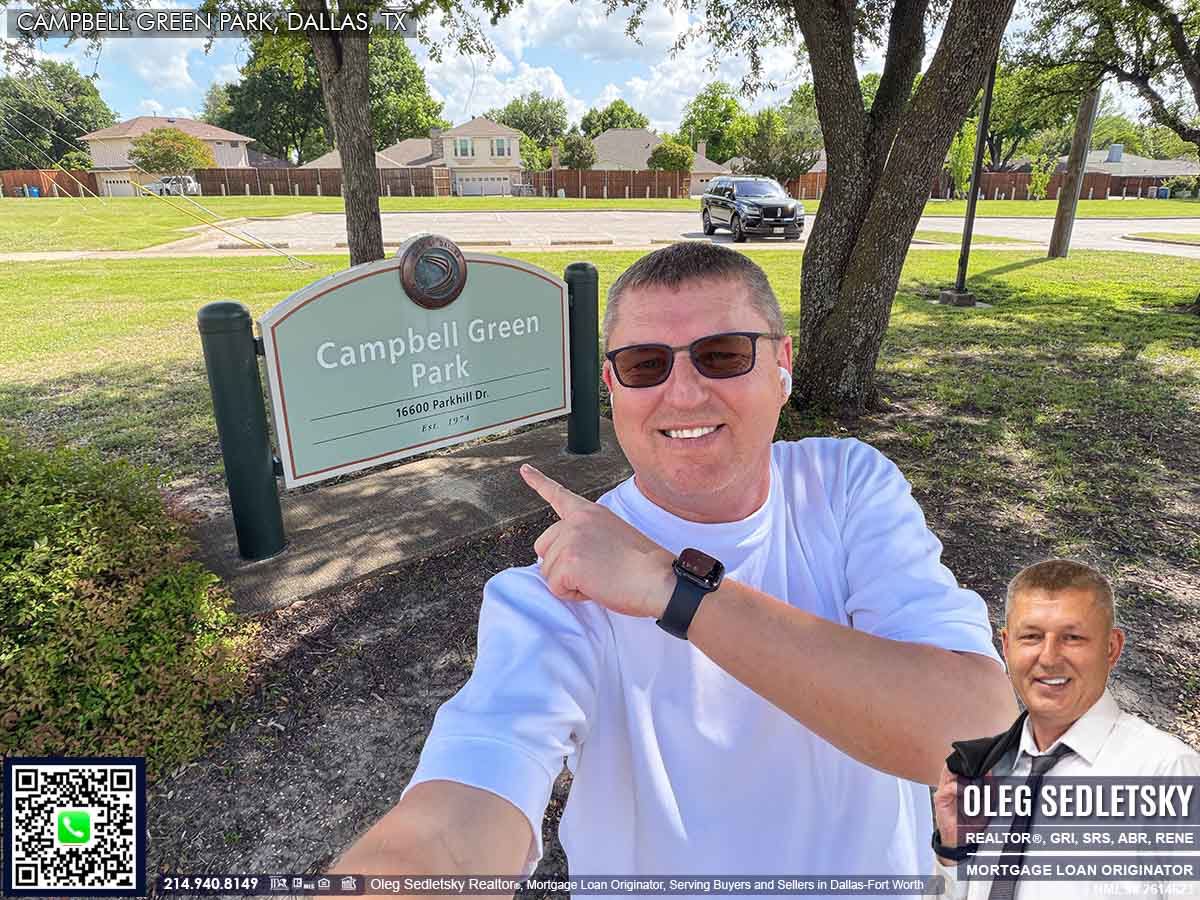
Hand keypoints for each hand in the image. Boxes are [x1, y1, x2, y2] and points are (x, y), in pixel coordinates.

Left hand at [519, 464, 675, 617]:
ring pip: (549, 571)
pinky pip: (555, 587)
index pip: (559, 495)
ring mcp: (571, 539)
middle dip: (561, 565)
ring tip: (601, 578)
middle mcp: (576, 521)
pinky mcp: (569, 562)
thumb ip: (587, 537)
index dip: (539, 483)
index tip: (524, 470)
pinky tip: (597, 587)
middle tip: (595, 570)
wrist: (659, 579)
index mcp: (590, 512)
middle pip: (543, 547)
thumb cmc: (643, 566)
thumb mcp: (613, 535)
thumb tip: (567, 557)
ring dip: (570, 582)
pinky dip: (573, 594)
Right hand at [932, 763, 990, 859]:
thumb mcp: (984, 808)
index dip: (974, 765)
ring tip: (976, 783)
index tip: (987, 767)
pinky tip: (969, 794)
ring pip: (950, 772)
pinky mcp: (940, 798)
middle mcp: (950, 785)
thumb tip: (993, 781)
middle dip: (967, 767)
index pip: (963, 767)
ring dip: (964, 776)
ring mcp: (944, 791)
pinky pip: (950, 788)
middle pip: (955, 766)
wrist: (959, 840)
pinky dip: (960, 789)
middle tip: (981, 770)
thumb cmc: (968, 824)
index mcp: (960, 785)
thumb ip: (988, 794)